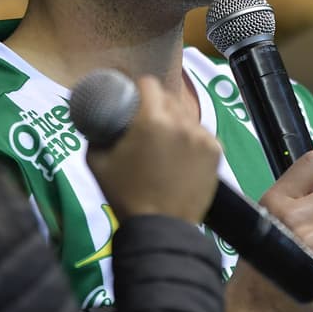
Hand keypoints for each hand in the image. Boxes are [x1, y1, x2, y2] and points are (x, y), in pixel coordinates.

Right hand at [86, 76, 220, 223]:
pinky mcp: (216, 152)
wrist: (159, 228)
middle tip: (147, 122)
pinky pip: (202, 134)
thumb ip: (96, 133)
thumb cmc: (124, 194)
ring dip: (176, 121)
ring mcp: (203, 137)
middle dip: (157, 104)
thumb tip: (98, 118)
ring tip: (165, 142)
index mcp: (152, 119)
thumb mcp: (96, 161)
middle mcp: (181, 122)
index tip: (133, 98)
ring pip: (187, 116)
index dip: (139, 88)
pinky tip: (182, 154)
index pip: (149, 83)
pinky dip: (192, 139)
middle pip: (170, 98)